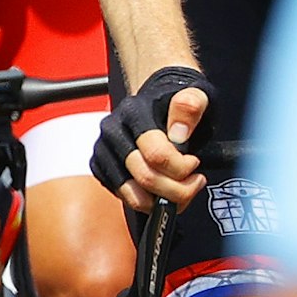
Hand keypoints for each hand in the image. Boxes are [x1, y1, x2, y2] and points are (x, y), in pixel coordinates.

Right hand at [90, 66, 214, 212]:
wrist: (155, 102)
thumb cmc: (176, 103)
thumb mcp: (196, 94)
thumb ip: (190, 107)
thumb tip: (178, 134)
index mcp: (133, 112)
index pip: (156, 154)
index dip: (182, 167)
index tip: (195, 162)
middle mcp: (112, 132)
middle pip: (145, 177)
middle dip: (178, 189)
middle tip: (194, 182)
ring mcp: (103, 151)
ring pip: (133, 194)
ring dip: (164, 200)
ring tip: (181, 189)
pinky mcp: (101, 168)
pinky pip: (125, 197)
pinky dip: (149, 201)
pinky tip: (163, 190)